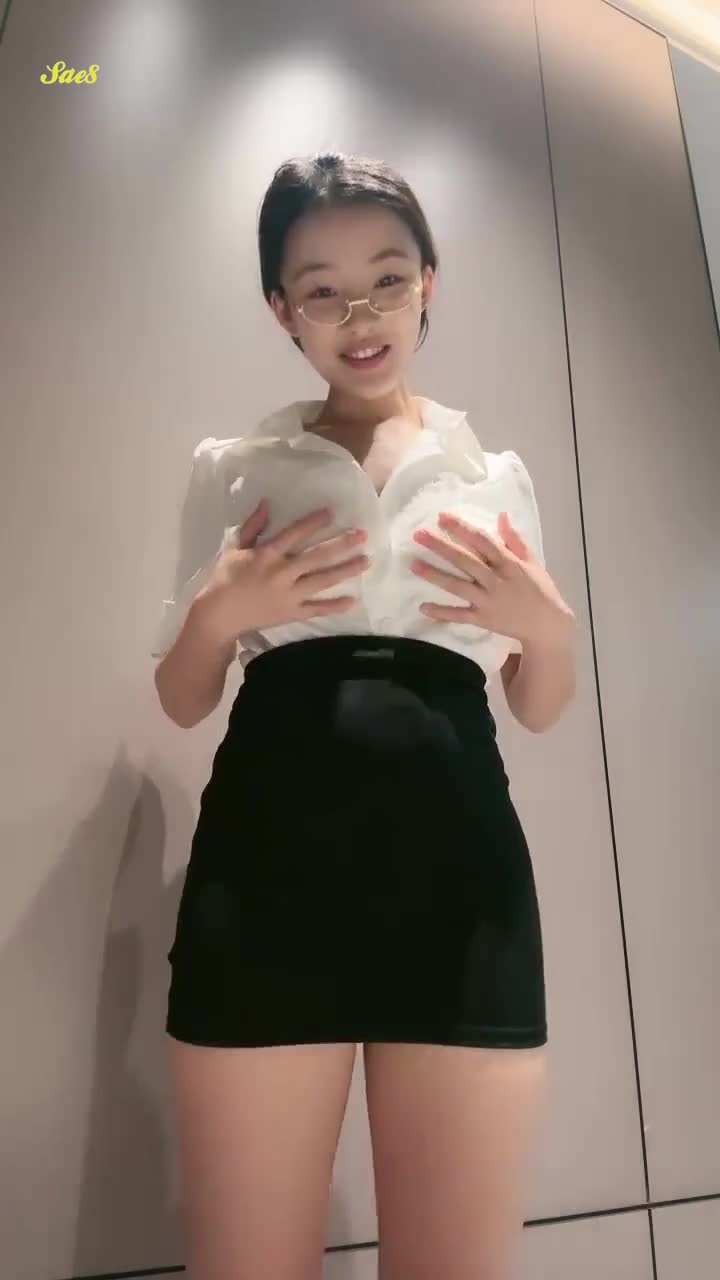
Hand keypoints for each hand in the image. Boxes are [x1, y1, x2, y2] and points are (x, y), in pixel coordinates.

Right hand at [195, 500, 369, 642]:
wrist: (219, 615)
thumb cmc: (225, 578)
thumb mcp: (234, 548)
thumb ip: (252, 526)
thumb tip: (266, 503)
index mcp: (267, 554)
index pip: (295, 533)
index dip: (314, 521)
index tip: (332, 512)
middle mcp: (282, 573)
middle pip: (317, 556)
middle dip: (341, 544)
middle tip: (362, 535)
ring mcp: (289, 594)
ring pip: (322, 580)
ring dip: (346, 570)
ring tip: (366, 561)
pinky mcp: (291, 613)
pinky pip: (317, 609)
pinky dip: (334, 606)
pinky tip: (353, 601)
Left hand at [411, 509, 572, 645]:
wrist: (547, 624)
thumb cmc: (540, 589)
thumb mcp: (532, 561)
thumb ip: (514, 539)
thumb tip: (501, 515)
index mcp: (509, 563)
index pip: (482, 541)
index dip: (461, 529)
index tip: (442, 517)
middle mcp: (495, 581)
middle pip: (464, 560)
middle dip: (441, 546)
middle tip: (418, 534)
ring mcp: (487, 601)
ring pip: (457, 586)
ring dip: (434, 575)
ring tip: (413, 564)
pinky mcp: (483, 620)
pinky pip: (459, 615)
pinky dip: (442, 612)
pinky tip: (422, 606)